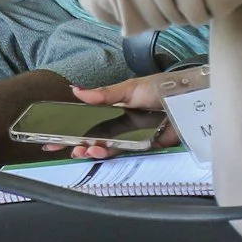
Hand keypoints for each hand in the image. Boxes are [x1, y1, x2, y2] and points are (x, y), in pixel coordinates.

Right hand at [62, 74, 182, 159]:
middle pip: (94, 138)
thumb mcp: (128, 88)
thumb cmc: (160, 88)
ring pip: (108, 148)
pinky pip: (125, 153)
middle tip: (63, 147)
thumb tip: (76, 90)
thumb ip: (102, 94)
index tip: (52, 137)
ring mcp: (132, 137)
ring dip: (93, 150)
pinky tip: (100, 151)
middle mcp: (120, 125)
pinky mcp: (145, 146)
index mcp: (113, 110)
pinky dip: (111, 154)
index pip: (87, 122)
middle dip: (77, 144)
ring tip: (83, 149)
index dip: (70, 130)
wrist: (189, 98)